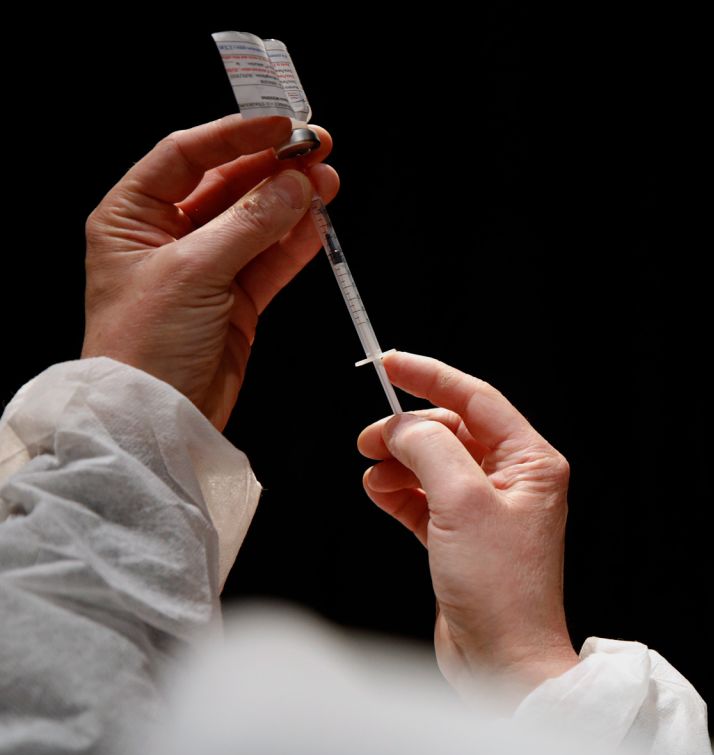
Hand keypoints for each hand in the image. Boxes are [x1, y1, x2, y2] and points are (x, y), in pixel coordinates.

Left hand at [82, 114, 339, 429]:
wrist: (156, 419)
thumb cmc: (145, 344)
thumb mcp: (193, 272)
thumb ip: (248, 224)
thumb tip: (294, 184)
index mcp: (132, 217)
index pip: (186, 155)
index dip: (235, 135)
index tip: (281, 123)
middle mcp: (168, 237)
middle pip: (228, 184)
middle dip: (273, 167)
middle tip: (317, 148)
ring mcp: (207, 269)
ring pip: (257, 221)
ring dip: (293, 201)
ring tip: (328, 181)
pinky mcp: (237, 301)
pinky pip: (272, 260)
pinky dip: (297, 242)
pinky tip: (319, 221)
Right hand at [357, 352, 579, 708]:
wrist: (504, 659)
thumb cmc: (502, 589)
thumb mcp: (464, 504)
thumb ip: (431, 450)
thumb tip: (404, 425)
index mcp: (532, 463)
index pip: (477, 399)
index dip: (430, 377)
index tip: (388, 363)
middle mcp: (513, 481)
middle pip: (451, 431)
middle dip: (408, 430)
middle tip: (370, 440)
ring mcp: (487, 510)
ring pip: (433, 464)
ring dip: (399, 462)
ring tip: (373, 473)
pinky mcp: (462, 538)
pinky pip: (423, 498)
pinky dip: (398, 492)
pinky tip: (379, 492)